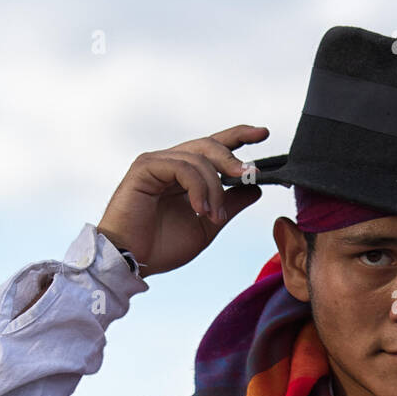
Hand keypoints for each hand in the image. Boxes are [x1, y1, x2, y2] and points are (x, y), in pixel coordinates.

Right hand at [96, 125, 267, 276]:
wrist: (132, 261)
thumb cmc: (163, 246)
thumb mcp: (207, 225)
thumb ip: (229, 205)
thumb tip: (255, 187)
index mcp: (186, 174)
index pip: (214, 146)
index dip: (239, 136)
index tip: (263, 134)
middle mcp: (171, 162)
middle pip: (209, 145)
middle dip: (233, 158)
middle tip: (250, 173)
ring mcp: (157, 162)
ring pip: (199, 159)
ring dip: (215, 189)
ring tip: (214, 216)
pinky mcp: (145, 167)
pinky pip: (182, 167)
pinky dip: (197, 188)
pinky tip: (200, 209)